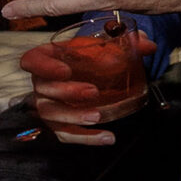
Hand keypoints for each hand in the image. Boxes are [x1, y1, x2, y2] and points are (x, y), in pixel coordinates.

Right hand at [19, 29, 158, 146]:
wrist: (90, 73)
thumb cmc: (89, 56)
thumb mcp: (104, 45)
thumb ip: (126, 42)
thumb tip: (148, 45)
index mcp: (47, 58)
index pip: (32, 61)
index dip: (44, 67)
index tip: (65, 71)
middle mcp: (41, 83)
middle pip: (45, 90)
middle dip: (68, 92)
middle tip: (93, 92)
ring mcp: (47, 105)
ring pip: (52, 115)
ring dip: (74, 116)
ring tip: (98, 116)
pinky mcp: (58, 125)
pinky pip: (66, 134)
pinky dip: (86, 138)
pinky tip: (107, 137)